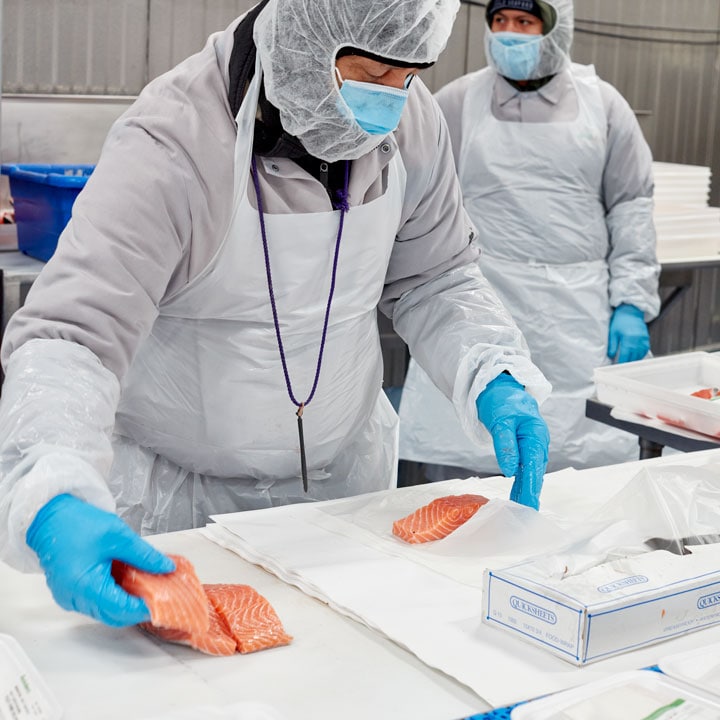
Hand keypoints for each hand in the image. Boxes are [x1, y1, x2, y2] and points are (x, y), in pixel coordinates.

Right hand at [26, 494, 174, 626]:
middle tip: (160, 596)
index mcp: (85, 586)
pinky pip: (95, 602)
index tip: (163, 602)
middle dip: (137, 607)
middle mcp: (74, 597)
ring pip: (104, 611)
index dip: (144, 607)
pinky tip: (127, 583)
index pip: (121, 609)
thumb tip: (166, 567)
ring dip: (125, 602)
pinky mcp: (69, 592)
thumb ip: (144, 555)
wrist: (49, 517)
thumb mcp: (119, 536)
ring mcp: (69, 597)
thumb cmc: (77, 523)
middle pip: (113, 615)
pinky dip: (112, 596)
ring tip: (147, 587)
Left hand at [476, 373, 548, 509]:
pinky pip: (525, 468)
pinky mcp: (525, 448)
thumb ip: (505, 444)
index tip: (526, 504)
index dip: (530, 487)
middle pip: (534, 472)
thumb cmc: (502, 402)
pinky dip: (522, 482)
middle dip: (530, 493)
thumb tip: (510, 469)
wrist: (502, 390)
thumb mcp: (500, 420)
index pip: (532, 466)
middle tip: (525, 515)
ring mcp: (533, 446)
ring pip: (530, 472)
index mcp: (535, 435)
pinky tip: (518, 495)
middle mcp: (538, 442)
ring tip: (521, 510)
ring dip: (526, 490)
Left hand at [608, 304, 649, 362]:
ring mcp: (643, 340)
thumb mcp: (613, 332)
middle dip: (626, 364)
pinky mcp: (646, 339)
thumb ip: (612, 345)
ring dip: (633, 361)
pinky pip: (644, 351)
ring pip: (639, 356)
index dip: (620, 363)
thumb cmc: (620, 320)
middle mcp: (638, 341)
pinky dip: (639, 355)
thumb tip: (611, 356)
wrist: (631, 311)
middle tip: (620, 367)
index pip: (625, 357)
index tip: (616, 367)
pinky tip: (634, 357)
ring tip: (627, 363)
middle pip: (633, 358)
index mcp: (628, 340)